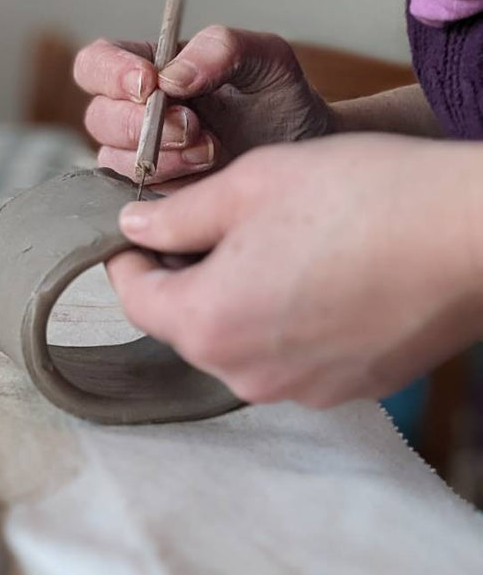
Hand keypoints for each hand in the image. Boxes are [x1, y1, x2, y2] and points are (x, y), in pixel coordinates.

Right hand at [73, 26, 334, 182]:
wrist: (301, 155)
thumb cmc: (279, 102)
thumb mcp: (265, 59)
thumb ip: (222, 48)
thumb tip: (172, 76)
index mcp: (147, 69)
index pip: (96, 64)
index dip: (111, 73)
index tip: (149, 84)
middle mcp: (132, 113)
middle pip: (99, 118)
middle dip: (144, 124)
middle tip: (193, 127)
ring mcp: (136, 158)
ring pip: (115, 160)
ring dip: (162, 158)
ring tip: (210, 152)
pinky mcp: (148, 198)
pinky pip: (134, 196)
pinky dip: (167, 188)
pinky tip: (202, 178)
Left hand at [107, 135, 482, 406]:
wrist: (473, 235)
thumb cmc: (364, 198)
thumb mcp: (250, 185)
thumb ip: (177, 215)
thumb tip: (133, 227)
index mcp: (207, 323)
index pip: (133, 298)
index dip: (126, 259)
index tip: (135, 232)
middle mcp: (243, 373)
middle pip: (186, 325)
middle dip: (186, 279)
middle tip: (211, 228)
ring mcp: (296, 390)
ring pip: (238, 342)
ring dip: (238, 301)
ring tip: (276, 248)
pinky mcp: (344, 390)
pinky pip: (289, 358)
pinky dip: (287, 323)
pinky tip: (319, 279)